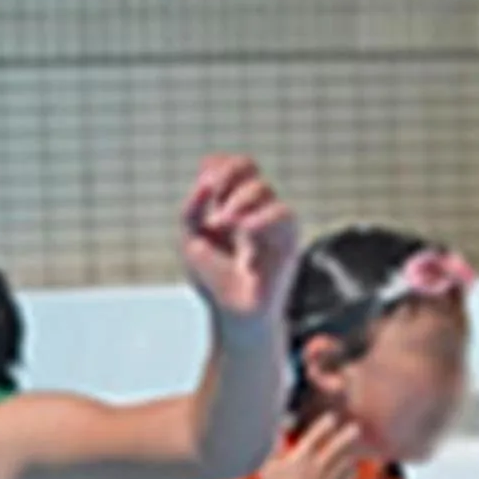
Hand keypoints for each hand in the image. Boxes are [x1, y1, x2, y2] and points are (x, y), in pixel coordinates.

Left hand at [180, 156, 297, 323]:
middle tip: (212, 199)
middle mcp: (253, 207)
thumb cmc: (213, 278)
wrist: (232, 313)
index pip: (231, 165)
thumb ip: (191, 208)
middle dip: (225, 176)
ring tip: (222, 224)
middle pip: (248, 166)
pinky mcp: (288, 239)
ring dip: (237, 200)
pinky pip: (283, 213)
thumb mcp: (190, 239)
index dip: (218, 166)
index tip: (205, 189)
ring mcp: (271, 221)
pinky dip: (260, 217)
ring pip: (262, 188)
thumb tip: (205, 183)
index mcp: (231, 202)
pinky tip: (244, 230)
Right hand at [261, 415, 363, 478]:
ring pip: (346, 461)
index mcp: (300, 458)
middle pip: (338, 445)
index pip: (317, 434)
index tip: (332, 418)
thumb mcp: (269, 467)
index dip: (326, 423)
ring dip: (349, 453)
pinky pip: (349, 478)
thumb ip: (275, 445)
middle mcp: (317, 467)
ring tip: (351, 450)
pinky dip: (350, 470)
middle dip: (348, 434)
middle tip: (355, 428)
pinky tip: (349, 467)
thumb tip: (281, 428)